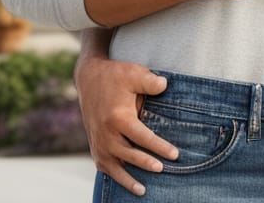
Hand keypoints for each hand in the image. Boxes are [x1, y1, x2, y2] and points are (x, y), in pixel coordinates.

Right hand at [75, 52, 175, 196]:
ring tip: (142, 190)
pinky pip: (104, 165)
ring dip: (127, 180)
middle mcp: (106, 133)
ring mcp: (98, 141)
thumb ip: (150, 82)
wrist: (89, 77)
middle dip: (146, 164)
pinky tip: (125, 182)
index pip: (142, 137)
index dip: (159, 147)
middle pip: (129, 155)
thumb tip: (165, 86)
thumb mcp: (134, 73)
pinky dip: (114, 175)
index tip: (174, 155)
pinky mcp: (94, 144)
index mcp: (118, 118)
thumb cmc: (115, 75)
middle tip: (163, 169)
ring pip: (114, 166)